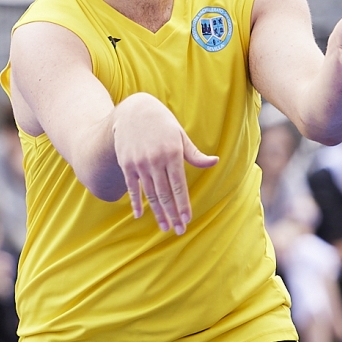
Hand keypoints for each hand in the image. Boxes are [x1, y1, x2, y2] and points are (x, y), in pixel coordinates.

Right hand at [113, 94, 217, 234]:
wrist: (134, 110)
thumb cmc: (163, 124)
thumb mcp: (180, 135)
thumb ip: (195, 154)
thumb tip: (215, 162)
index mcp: (172, 154)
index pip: (179, 185)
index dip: (183, 204)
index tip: (187, 219)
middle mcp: (155, 160)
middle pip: (165, 194)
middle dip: (173, 214)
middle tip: (178, 230)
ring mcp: (139, 163)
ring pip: (150, 193)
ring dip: (157, 213)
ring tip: (164, 227)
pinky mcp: (127, 164)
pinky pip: (132, 187)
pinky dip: (136, 202)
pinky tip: (140, 215)